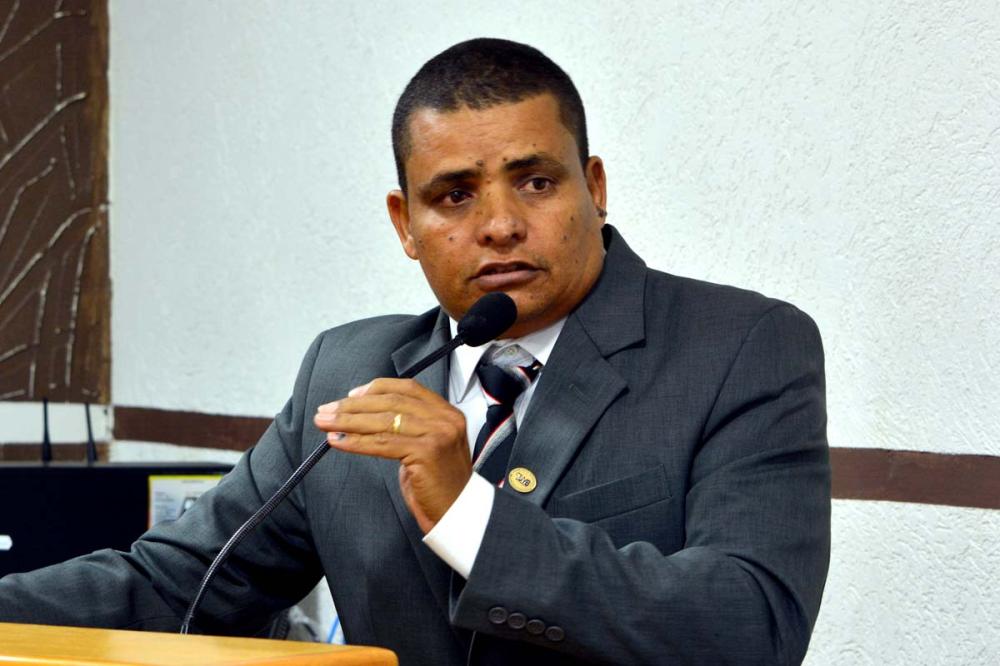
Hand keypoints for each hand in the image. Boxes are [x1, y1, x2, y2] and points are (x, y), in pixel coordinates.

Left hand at [313, 378, 470, 533]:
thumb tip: (366, 414)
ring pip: (384, 421)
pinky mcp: (426, 452)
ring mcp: (438, 434)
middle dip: (354, 405)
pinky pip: (383, 443)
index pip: (408, 388)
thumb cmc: (437, 483)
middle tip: (327, 410)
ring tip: (325, 423)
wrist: (458, 513)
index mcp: (447, 412)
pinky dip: (356, 441)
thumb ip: (408, 426)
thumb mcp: (426, 446)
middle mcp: (445, 419)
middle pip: (391, 402)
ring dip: (348, 421)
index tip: (350, 395)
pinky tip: (337, 441)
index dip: (376, 388)